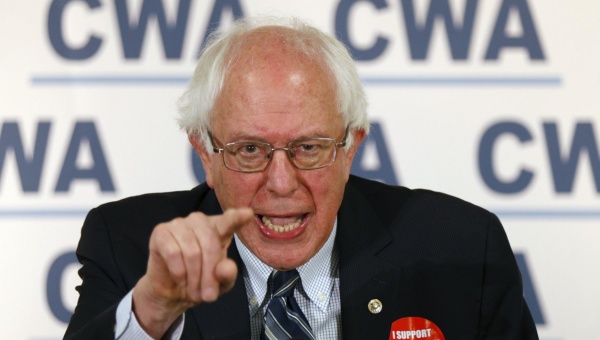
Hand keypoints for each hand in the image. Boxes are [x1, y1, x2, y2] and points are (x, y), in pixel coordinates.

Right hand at [132, 208, 253, 337]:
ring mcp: (179, 223)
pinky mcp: (161, 232)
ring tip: (193, 290)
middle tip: (208, 296)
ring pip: (191, 251)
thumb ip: (227, 275)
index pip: (230, 220)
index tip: (248, 214)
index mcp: (219, 229)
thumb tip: (226, 267)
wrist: (172, 292)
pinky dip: (178, 271)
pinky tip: (179, 277)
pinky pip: (173, 252)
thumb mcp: (220, 284)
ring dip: (193, 277)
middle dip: (209, 275)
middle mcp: (200, 221)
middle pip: (210, 244)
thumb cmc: (200, 281)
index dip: (237, 218)